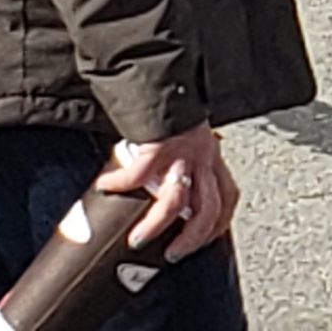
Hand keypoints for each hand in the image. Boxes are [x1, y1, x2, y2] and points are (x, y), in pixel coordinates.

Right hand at [100, 124, 238, 259]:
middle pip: (209, 208)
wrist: (166, 77)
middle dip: (192, 238)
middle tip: (173, 253)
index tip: (205, 241)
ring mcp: (182, 153)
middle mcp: (204, 157)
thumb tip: (172, 180)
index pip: (227, 197)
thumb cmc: (175, 111)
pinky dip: (120, 183)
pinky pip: (139, 172)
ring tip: (138, 239)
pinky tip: (104, 187)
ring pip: (177, 201)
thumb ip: (189, 159)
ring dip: (157, 225)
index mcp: (213, 158)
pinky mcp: (159, 144)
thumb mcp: (192, 139)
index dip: (218, 224)